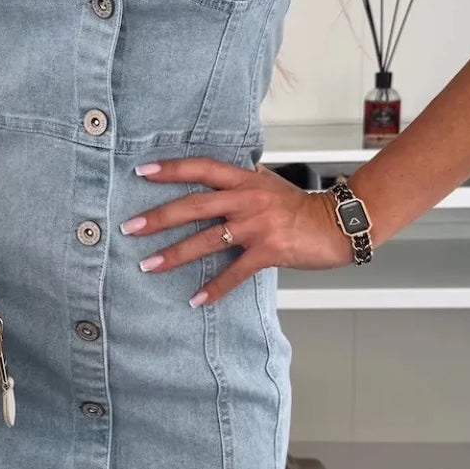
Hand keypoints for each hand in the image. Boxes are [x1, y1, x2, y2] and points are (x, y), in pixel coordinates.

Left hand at [121, 158, 351, 305]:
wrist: (339, 223)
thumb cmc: (303, 207)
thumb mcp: (270, 184)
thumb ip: (242, 182)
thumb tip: (216, 179)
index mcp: (246, 180)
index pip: (202, 168)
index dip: (171, 169)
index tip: (141, 171)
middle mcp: (247, 199)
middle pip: (194, 206)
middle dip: (158, 217)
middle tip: (130, 227)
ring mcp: (257, 225)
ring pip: (206, 240)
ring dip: (174, 254)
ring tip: (148, 265)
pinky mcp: (268, 251)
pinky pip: (234, 272)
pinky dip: (214, 288)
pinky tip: (196, 300)